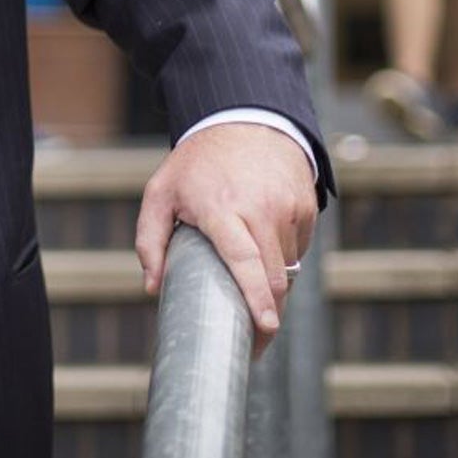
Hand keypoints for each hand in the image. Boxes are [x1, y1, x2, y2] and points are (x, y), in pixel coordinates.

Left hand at [134, 124, 316, 358]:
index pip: (244, 262)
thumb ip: (149, 240)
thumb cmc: (197, 162)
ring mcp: (288, 207)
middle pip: (274, 277)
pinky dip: (284, 259)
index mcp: (221, 208)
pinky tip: (265, 250)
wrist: (244, 119)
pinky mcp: (307, 206)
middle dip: (268, 314)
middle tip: (255, 339)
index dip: (256, 299)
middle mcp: (260, 209)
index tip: (265, 328)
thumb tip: (152, 287)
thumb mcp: (161, 192)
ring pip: (288, 267)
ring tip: (253, 285)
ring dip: (274, 285)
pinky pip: (298, 248)